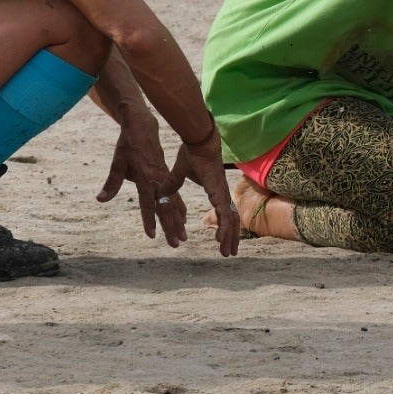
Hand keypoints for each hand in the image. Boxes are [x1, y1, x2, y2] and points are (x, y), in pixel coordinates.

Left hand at [96, 114, 188, 246]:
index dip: (149, 220)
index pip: (147, 203)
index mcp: (145, 178)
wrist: (143, 127)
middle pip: (165, 207)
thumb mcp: (117, 162)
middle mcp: (158, 180)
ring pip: (174, 203)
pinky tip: (183, 218)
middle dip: (171, 227)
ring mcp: (165, 178)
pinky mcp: (167, 176)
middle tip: (176, 244)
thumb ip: (112, 183)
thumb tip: (100, 199)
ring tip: (183, 236)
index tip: (152, 235)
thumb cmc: (128, 144)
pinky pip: (176, 195)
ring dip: (178, 221)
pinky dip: (180, 208)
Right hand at [166, 131, 240, 256]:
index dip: (223, 227)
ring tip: (227, 252)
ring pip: (230, 221)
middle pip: (231, 220)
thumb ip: (171, 185)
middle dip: (230, 238)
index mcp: (216, 191)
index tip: (220, 240)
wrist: (198, 141)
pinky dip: (224, 228)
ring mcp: (222, 194)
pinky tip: (221, 239)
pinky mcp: (219, 193)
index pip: (223, 213)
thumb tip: (162, 194)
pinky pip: (224, 214)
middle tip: (229, 253)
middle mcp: (222, 194)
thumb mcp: (178, 174)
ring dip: (229, 237)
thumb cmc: (191, 154)